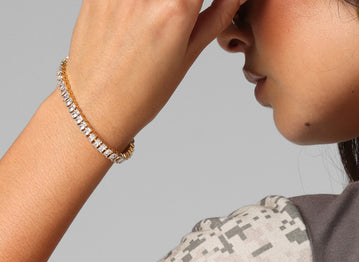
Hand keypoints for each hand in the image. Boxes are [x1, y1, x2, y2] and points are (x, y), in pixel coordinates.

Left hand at [63, 0, 245, 150]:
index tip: (207, 6)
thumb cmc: (142, 91)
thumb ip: (215, 18)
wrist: (95, 104)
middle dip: (184, 3)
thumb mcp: (187, 56)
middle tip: (183, 15)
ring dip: (158, 7)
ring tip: (154, 22)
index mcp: (176, 10)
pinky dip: (136, 6)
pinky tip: (134, 20)